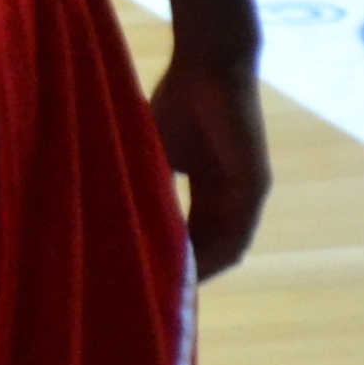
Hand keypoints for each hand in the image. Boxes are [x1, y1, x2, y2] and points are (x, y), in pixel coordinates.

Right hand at [153, 47, 269, 275]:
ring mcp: (246, 193)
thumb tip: (108, 216)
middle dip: (186, 272)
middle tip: (154, 296)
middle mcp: (231, 197)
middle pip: (211, 247)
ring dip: (202, 270)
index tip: (143, 276)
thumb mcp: (154, 153)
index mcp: (208, 187)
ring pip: (227, 247)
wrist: (210, 68)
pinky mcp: (255, 186)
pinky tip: (194, 270)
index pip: (191, 233)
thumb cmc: (178, 101)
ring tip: (170, 291)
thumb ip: (147, 184)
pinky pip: (238, 233)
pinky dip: (217, 254)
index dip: (171, 256)